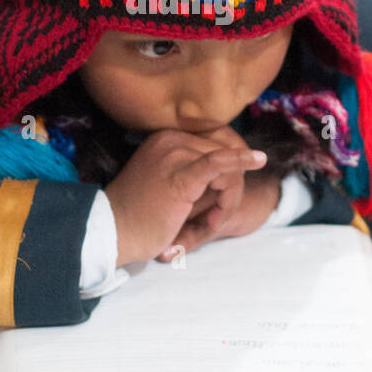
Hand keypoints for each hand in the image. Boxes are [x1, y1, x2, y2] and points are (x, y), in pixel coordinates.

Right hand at [104, 128, 266, 267]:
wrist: (111, 232)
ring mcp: (175, 154)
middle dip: (230, 188)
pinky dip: (241, 161)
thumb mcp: (166, 185)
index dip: (228, 171)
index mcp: (167, 138)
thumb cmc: (137, 216)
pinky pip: (219, 163)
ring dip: (227, 199)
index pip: (216, 144)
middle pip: (224, 155)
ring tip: (208, 225)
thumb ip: (195, 174)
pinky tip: (259, 160)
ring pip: (226, 168)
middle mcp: (171, 139)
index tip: (219, 202)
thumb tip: (230, 169)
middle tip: (214, 220)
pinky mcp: (182, 175)